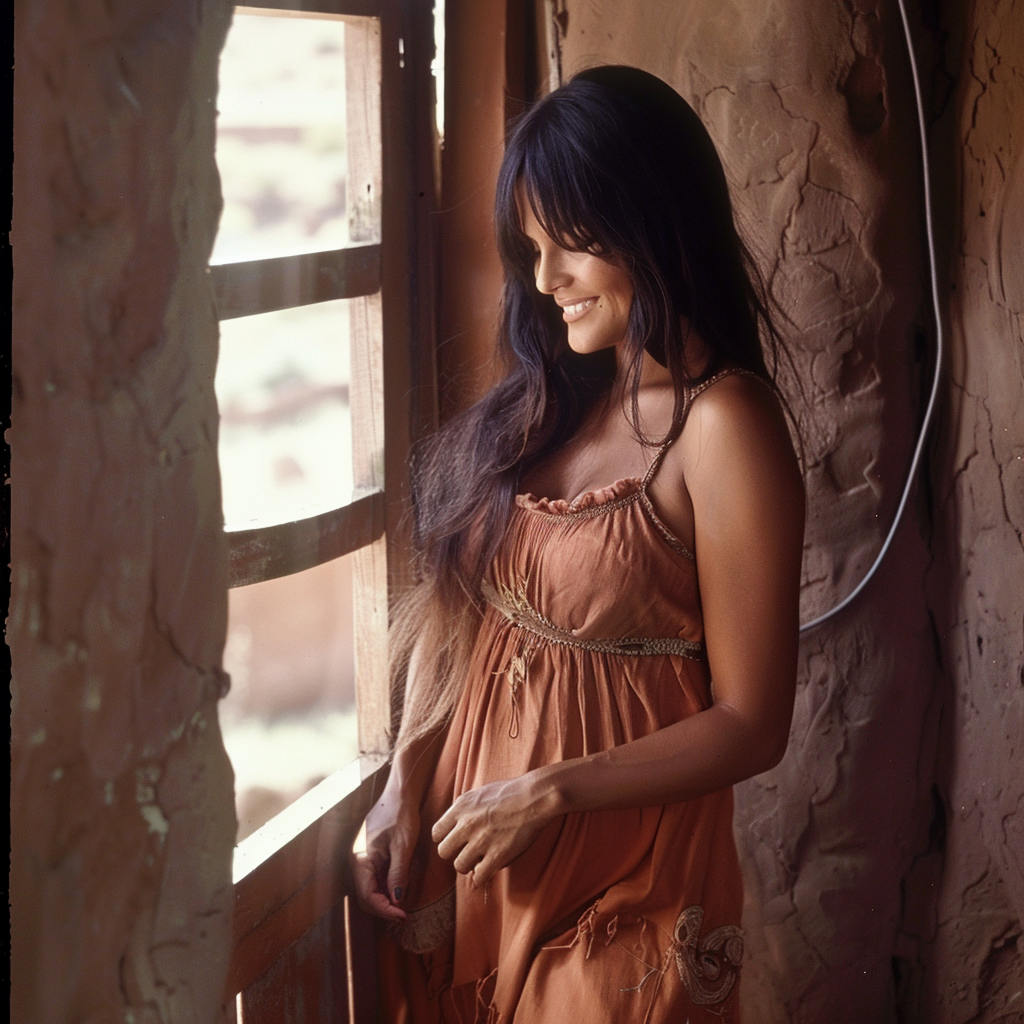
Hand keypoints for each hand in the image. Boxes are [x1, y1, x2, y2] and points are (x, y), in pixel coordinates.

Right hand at [350, 784, 419, 921]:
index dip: (385, 910)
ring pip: (369, 888)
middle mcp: (356, 861)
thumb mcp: (403, 847)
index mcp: (360, 859)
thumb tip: (396, 901)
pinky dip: (385, 887)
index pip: (367, 896)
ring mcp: (361, 858)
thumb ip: (398, 875)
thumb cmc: (401, 816)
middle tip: (403, 914)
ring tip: (402, 904)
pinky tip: (398, 887)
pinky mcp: (368, 855)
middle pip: (365, 896)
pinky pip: (373, 878)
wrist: (399, 794)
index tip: (403, 916)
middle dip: (383, 908)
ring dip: (384, 899)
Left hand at [431, 774, 559, 887]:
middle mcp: (466, 824)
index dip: (445, 839)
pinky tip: (490, 868)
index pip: (436, 833)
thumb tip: (456, 823)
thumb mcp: (479, 793)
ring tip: (480, 860)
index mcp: (461, 807)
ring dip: (469, 866)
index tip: (456, 841)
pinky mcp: (497, 855)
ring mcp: (481, 841)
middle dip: (454, 854)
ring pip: (459, 866)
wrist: (534, 797)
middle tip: (467, 852)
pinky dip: (483, 876)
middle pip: (443, 852)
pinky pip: (478, 877)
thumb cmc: (511, 792)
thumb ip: (464, 808)